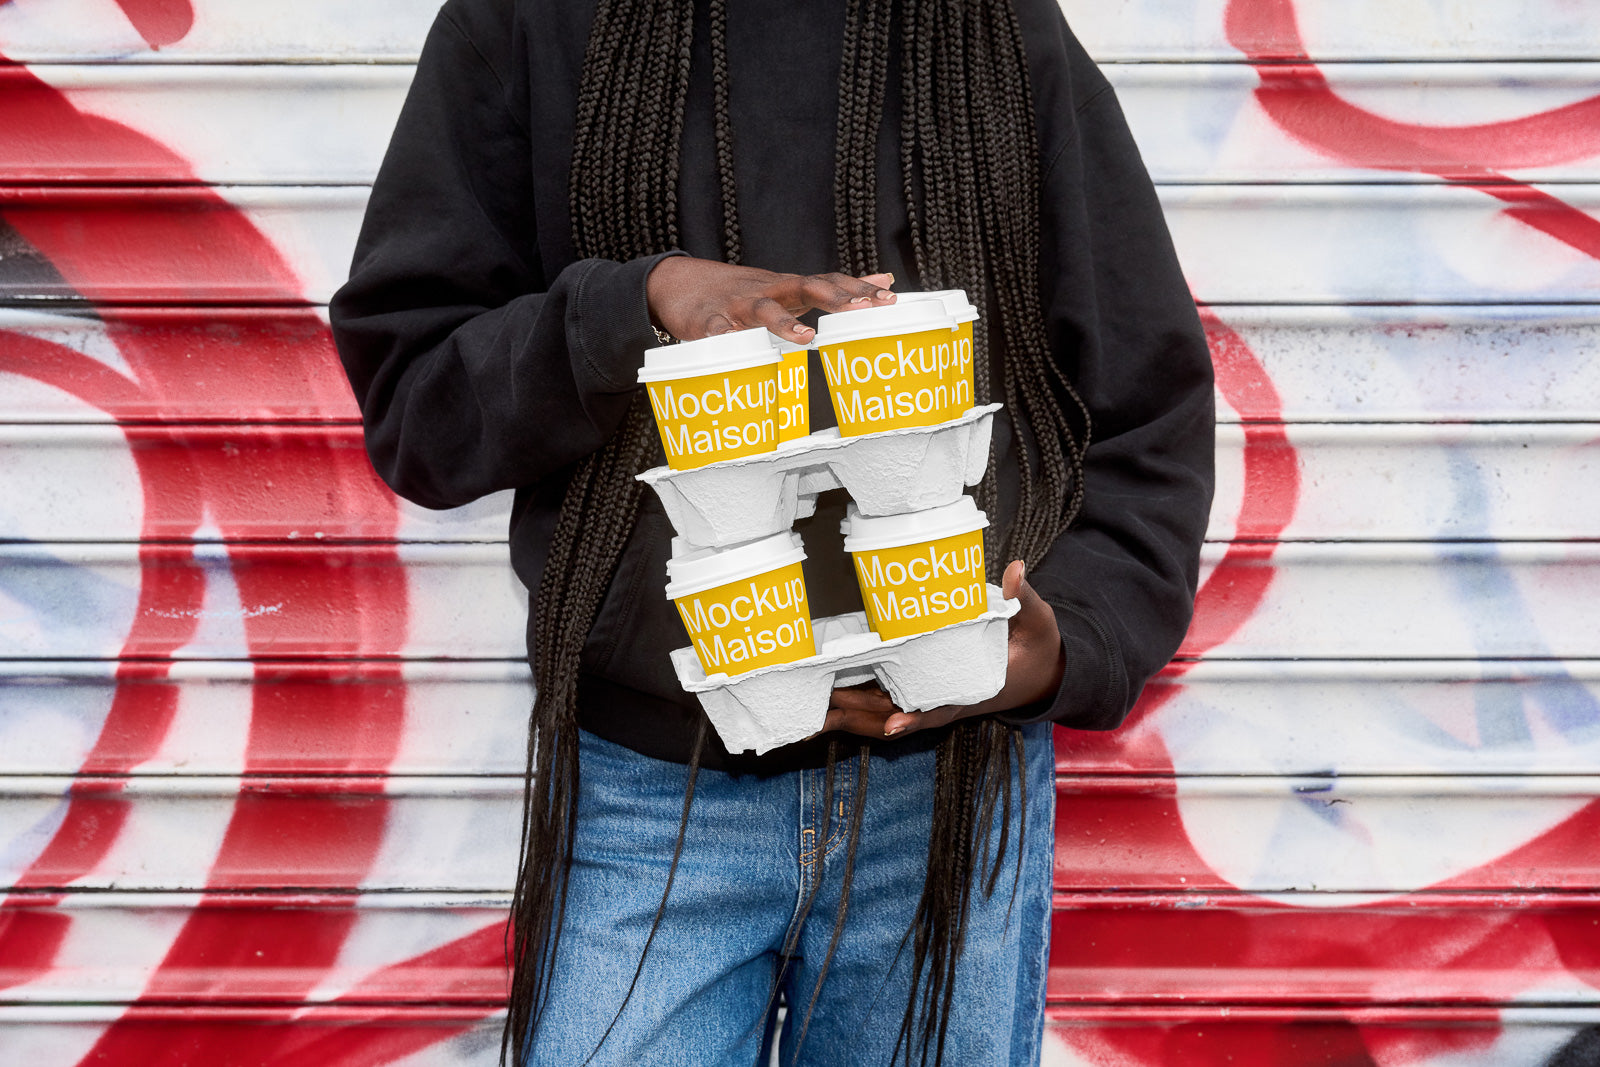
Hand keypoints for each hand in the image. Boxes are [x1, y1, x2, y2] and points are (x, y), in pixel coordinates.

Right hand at [646, 257, 895, 342]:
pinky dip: (720, 332)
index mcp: (790, 287)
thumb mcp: (791, 288)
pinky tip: (728, 340)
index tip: (890, 297)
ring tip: (806, 338)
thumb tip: (884, 280)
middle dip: (835, 298)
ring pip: (762, 309)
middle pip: (805, 288)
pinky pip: (713, 326)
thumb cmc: (748, 293)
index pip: (830, 283)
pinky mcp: (704, 319)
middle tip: (863, 308)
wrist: (682, 285)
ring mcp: (736, 304)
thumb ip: (832, 288)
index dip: (859, 289)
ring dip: (783, 322)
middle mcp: (768, 290)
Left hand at [821, 560, 1065, 739]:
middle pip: (900, 715)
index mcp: (974, 688)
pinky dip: (859, 706)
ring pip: (887, 713)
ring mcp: (934, 696)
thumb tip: (1017, 571)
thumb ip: (1024, 600)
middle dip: (863, 717)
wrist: (1042, 671)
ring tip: (812, 714)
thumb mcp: (1038, 623)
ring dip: (852, 716)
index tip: (893, 724)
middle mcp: (949, 699)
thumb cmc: (1038, 647)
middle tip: (824, 713)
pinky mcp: (924, 689)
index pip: (943, 706)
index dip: (918, 716)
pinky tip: (827, 702)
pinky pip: (887, 702)